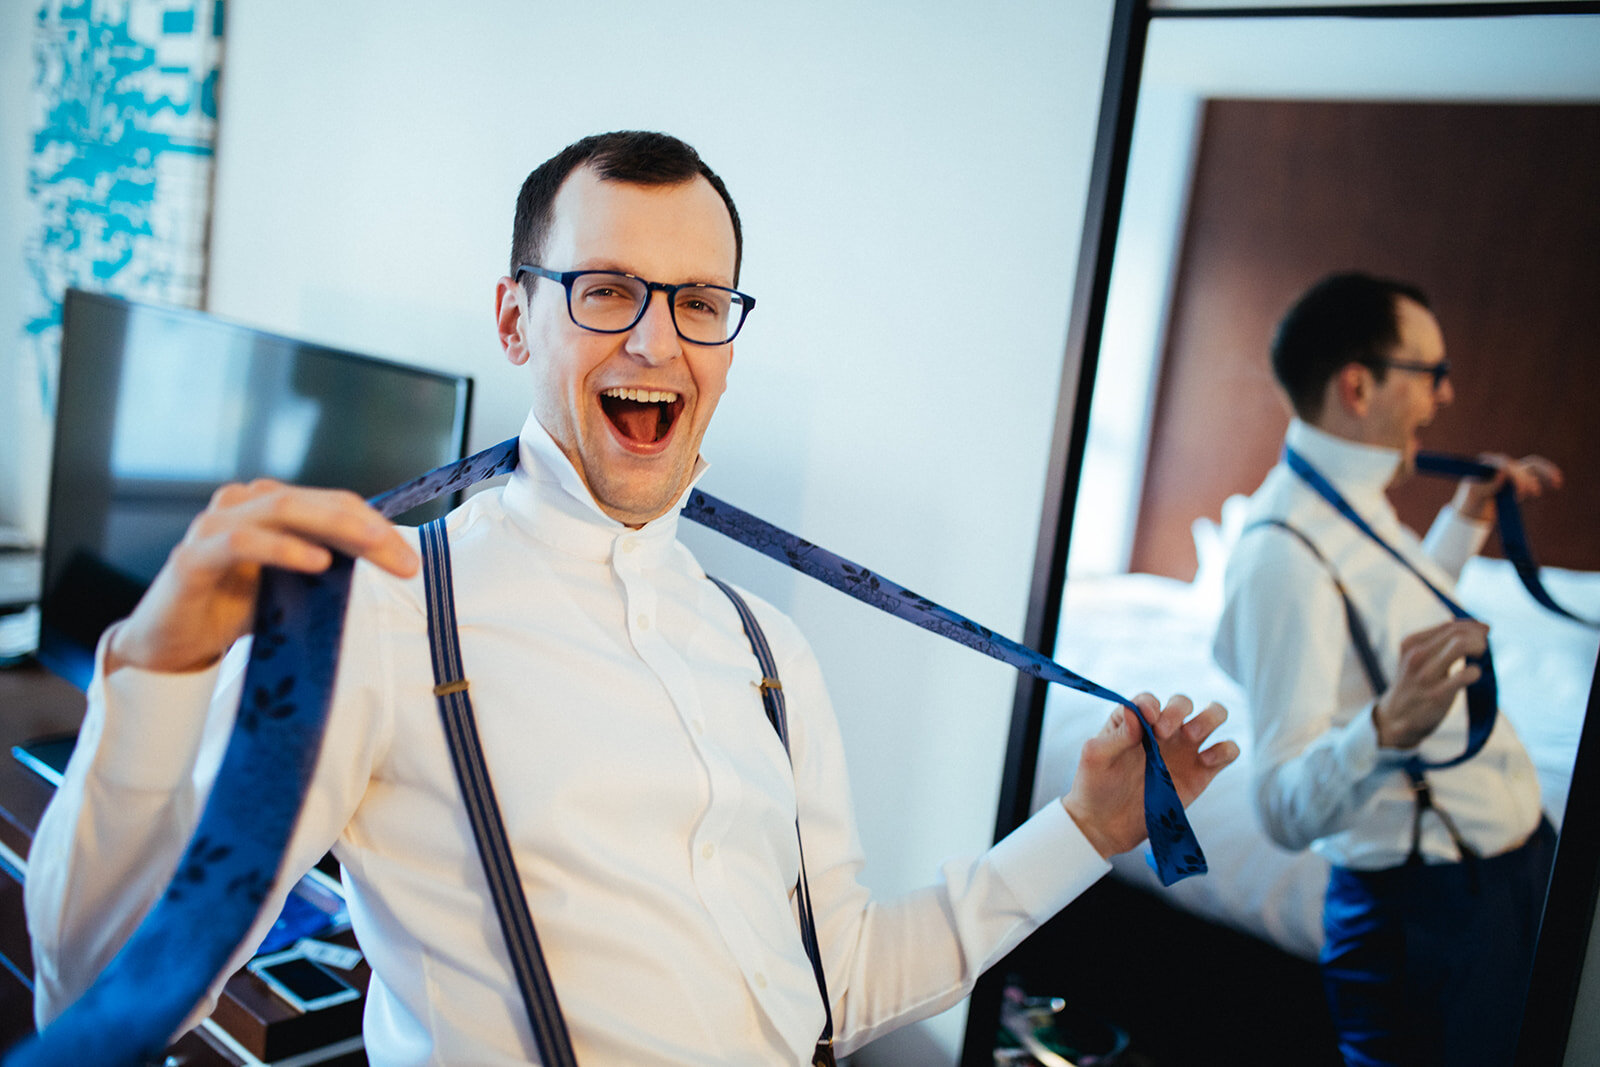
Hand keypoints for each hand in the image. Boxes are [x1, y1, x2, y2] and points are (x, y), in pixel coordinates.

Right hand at [106, 481, 418, 674]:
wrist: (171, 645)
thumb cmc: (234, 610)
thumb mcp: (293, 587)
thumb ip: (330, 566)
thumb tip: (392, 564)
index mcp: (270, 505)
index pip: (334, 504)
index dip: (376, 526)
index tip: (410, 560)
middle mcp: (242, 504)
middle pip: (317, 503)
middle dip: (366, 528)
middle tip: (404, 558)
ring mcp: (215, 526)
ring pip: (283, 510)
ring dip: (334, 527)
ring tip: (372, 546)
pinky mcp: (194, 556)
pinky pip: (243, 542)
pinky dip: (283, 548)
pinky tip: (317, 561)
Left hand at [1061, 693, 1238, 859]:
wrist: (1107, 825)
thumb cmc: (1095, 785)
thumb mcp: (1096, 757)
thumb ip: (1115, 735)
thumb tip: (1136, 713)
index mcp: (1135, 720)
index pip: (1150, 700)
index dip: (1151, 705)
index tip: (1148, 723)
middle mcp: (1162, 729)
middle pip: (1184, 701)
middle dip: (1178, 710)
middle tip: (1163, 734)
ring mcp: (1184, 749)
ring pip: (1214, 715)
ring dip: (1209, 718)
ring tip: (1192, 736)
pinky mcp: (1202, 773)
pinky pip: (1228, 750)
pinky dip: (1225, 749)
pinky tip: (1206, 761)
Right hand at [1372, 618, 1487, 748]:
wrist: (1394, 718)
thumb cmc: (1413, 686)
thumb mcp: (1416, 659)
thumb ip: (1438, 643)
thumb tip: (1476, 628)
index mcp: (1411, 643)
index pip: (1449, 626)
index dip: (1472, 626)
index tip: (1485, 631)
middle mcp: (1416, 655)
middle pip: (1457, 633)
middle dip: (1478, 636)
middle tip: (1485, 647)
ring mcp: (1426, 675)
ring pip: (1461, 645)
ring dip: (1479, 646)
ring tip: (1482, 656)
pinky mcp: (1437, 694)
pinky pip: (1464, 675)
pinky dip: (1475, 671)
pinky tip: (1475, 675)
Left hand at [1452, 453, 1562, 520]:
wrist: (1476, 505)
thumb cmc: (1472, 498)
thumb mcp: (1474, 494)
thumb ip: (1486, 484)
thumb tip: (1502, 472)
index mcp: (1487, 464)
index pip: (1504, 464)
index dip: (1515, 477)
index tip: (1521, 493)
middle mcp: (1501, 463)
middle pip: (1519, 466)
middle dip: (1528, 480)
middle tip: (1534, 495)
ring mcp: (1512, 469)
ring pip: (1532, 465)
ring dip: (1546, 471)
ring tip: (1557, 482)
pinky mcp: (1521, 477)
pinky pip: (1537, 472)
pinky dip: (1547, 475)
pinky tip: (1557, 482)